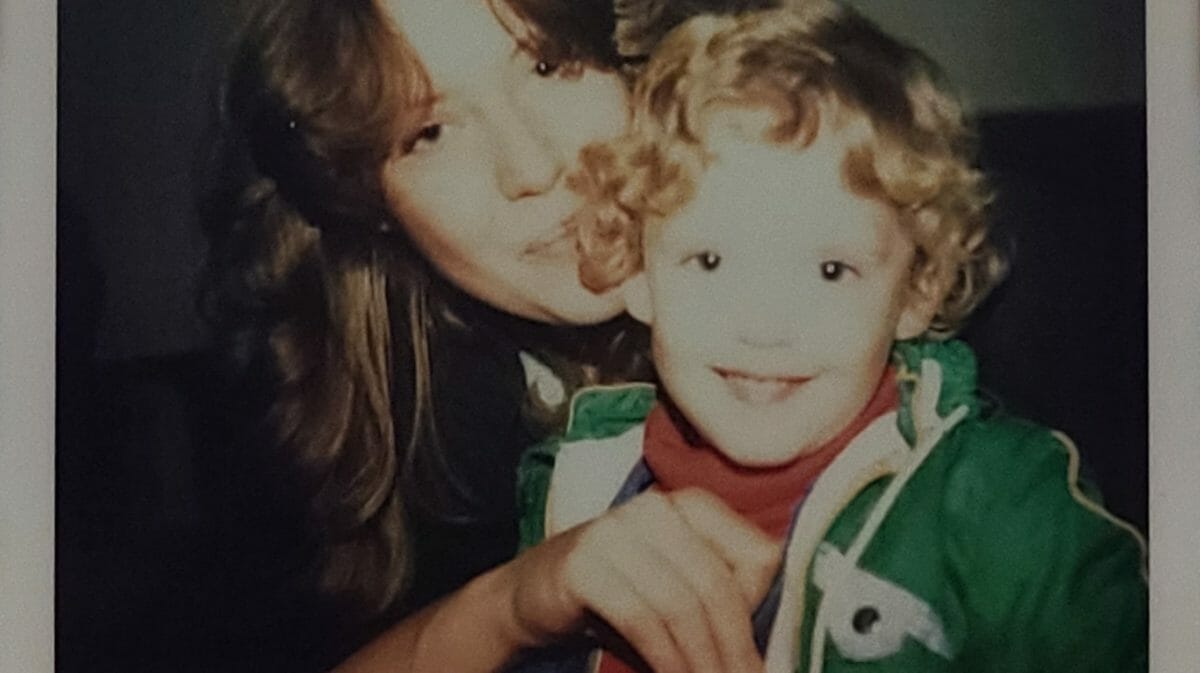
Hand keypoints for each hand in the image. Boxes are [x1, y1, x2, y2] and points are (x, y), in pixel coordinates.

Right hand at [503, 488, 779, 672]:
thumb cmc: (620, 600)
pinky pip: (640, 618)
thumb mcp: (679, 594)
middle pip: (717, 586)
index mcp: (693, 506)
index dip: (762, 617)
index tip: (760, 666)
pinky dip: (664, 661)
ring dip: (700, 663)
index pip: (756, 557)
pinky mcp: (582, 562)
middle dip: (733, 651)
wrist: (531, 596)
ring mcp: (615, 530)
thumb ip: (724, 607)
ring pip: (681, 605)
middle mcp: (656, 508)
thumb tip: (768, 662)